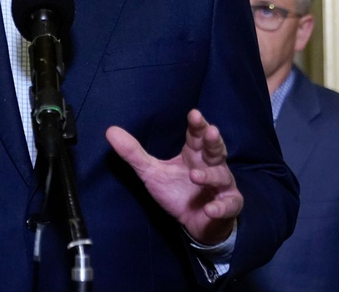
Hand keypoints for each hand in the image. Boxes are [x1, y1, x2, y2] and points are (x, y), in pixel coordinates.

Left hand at [106, 109, 241, 244]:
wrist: (196, 223)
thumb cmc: (176, 191)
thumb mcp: (152, 172)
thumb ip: (134, 154)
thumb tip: (110, 130)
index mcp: (194, 154)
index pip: (197, 135)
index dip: (197, 125)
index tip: (193, 114)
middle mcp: (212, 165)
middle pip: (216, 149)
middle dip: (213, 141)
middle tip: (210, 131)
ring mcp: (222, 185)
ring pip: (221, 176)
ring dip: (209, 175)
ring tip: (195, 175)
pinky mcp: (227, 205)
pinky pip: (228, 204)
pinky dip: (220, 206)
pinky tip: (210, 209)